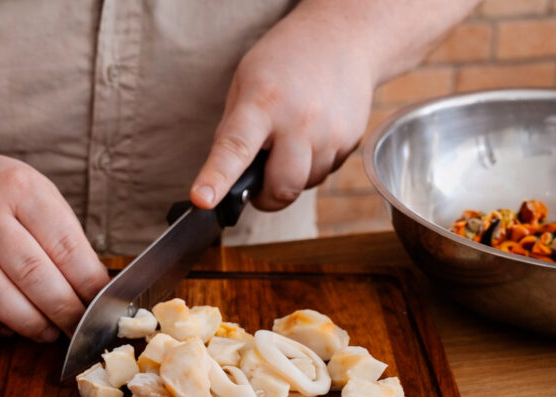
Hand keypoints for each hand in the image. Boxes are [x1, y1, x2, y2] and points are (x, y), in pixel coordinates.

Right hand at [0, 150, 109, 340]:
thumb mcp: (38, 194)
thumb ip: (64, 238)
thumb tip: (93, 291)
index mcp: (21, 190)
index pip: (64, 246)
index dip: (88, 285)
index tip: (100, 306)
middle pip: (31, 274)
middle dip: (62, 310)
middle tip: (77, 328)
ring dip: (27, 323)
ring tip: (46, 333)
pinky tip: (7, 329)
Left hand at [190, 4, 374, 211]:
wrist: (343, 37)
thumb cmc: (285, 60)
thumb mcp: (245, 83)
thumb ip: (233, 130)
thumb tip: (223, 176)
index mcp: (262, 102)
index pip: (234, 148)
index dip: (217, 178)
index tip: (203, 200)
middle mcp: (300, 120)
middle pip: (283, 187)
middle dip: (268, 196)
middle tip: (260, 181)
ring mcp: (331, 132)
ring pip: (306, 184)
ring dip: (293, 176)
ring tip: (292, 140)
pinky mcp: (351, 140)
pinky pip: (326, 173)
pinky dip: (314, 164)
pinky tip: (313, 134)